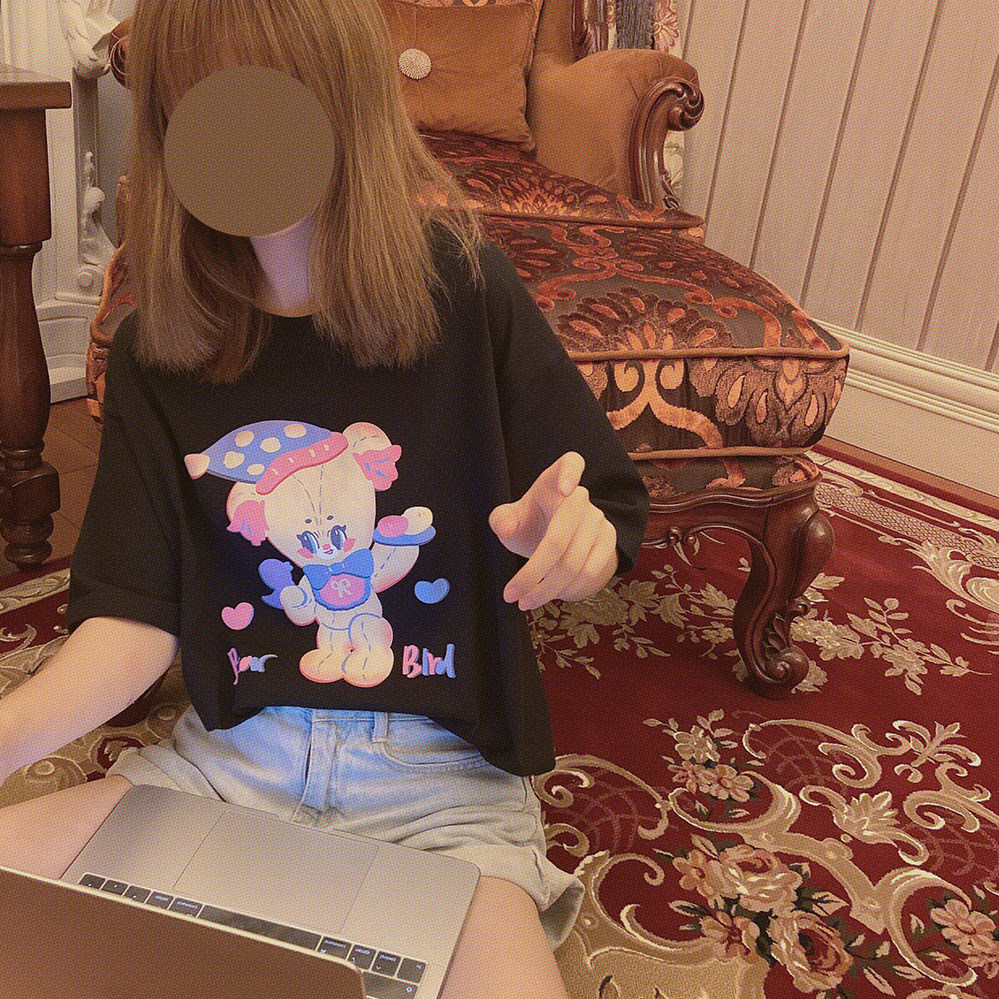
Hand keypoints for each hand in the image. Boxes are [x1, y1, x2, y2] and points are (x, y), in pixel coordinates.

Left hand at [489, 452, 617, 610]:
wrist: (558, 539)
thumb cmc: (531, 523)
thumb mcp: (511, 519)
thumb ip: (502, 519)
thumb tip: (505, 526)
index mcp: (554, 481)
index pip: (570, 463)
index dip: (570, 473)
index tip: (565, 489)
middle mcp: (581, 498)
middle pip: (559, 538)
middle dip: (533, 572)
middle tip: (512, 595)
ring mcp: (598, 520)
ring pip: (575, 562)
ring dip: (548, 589)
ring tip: (526, 602)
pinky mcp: (609, 541)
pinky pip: (591, 572)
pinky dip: (568, 590)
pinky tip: (552, 595)